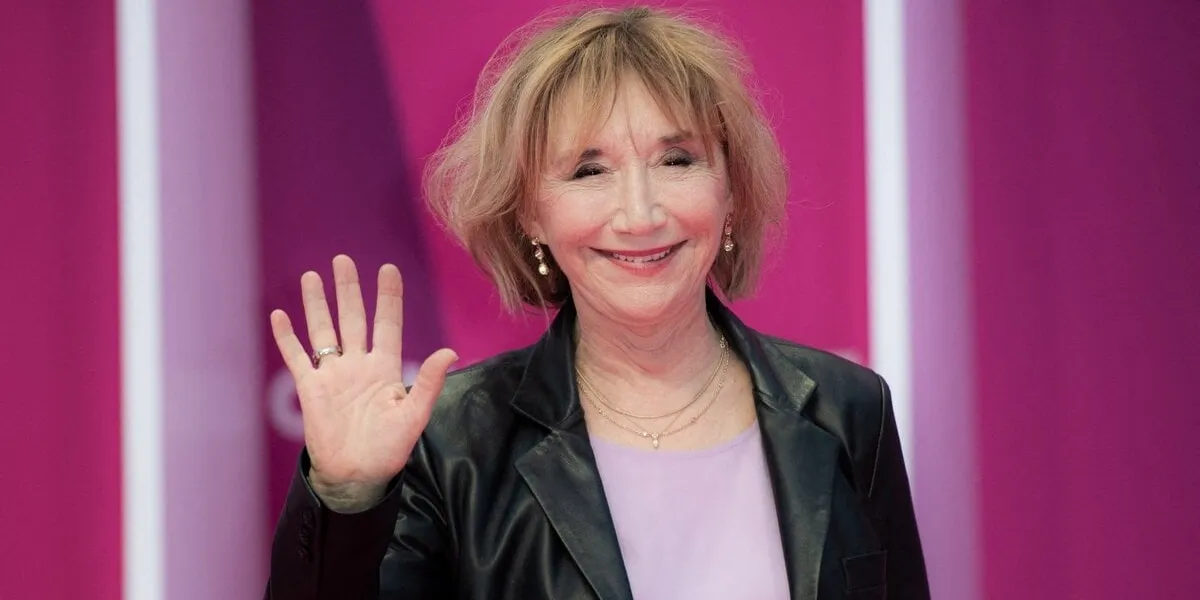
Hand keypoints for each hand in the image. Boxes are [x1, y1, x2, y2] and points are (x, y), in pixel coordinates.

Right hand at [270, 255, 456, 508]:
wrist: (357, 476)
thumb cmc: (389, 450)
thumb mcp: (414, 415)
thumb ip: (430, 383)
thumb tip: (451, 352)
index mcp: (386, 368)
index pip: (387, 324)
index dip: (388, 297)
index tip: (388, 268)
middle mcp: (359, 365)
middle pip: (353, 318)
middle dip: (349, 289)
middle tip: (343, 259)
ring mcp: (333, 375)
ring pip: (323, 330)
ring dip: (317, 304)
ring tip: (312, 275)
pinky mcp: (311, 388)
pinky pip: (297, 357)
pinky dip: (287, 338)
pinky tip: (280, 315)